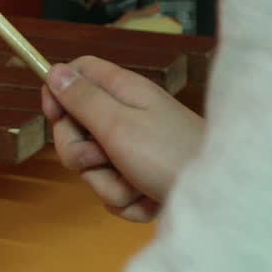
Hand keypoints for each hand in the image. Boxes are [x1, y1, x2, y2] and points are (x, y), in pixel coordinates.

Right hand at [42, 56, 204, 222]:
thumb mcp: (117, 124)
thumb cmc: (168, 154)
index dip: (59, 91)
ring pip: (91, 166)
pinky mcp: (139, 179)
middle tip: (103, 157)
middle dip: (80, 153)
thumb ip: (82, 99)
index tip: (54, 115)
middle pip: (75, 128)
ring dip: (107, 182)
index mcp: (123, 92)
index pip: (79, 73)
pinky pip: (110, 190)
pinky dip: (125, 199)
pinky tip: (147, 198)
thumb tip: (55, 71)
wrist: (217, 199)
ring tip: (135, 183)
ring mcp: (132, 150)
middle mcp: (127, 117)